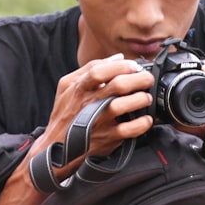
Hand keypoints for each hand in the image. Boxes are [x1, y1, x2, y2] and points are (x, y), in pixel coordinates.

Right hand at [30, 53, 153, 166]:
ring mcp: (99, 121)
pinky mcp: (107, 138)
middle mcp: (90, 104)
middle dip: (139, 79)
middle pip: (118, 85)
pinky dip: (141, 124)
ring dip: (141, 99)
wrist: (57, 146)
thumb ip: (91, 68)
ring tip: (146, 97)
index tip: (134, 66)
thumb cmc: (64, 113)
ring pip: (124, 106)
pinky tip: (146, 119)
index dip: (120, 66)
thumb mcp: (67, 86)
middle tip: (148, 79)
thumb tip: (118, 57)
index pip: (100, 71)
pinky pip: (129, 130)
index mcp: (80, 89)